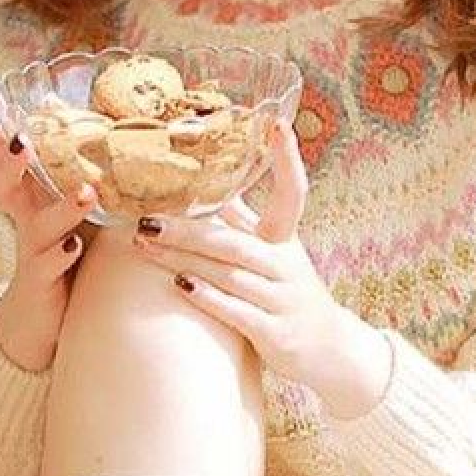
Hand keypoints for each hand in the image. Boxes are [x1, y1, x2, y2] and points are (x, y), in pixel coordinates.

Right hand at [0, 63, 96, 372]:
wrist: (44, 312)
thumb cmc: (63, 243)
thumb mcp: (66, 196)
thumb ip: (70, 157)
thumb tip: (75, 106)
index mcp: (27, 188)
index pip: (0, 143)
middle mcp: (23, 213)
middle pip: (1, 181)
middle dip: (8, 159)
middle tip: (21, 139)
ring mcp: (31, 246)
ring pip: (35, 225)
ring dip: (61, 208)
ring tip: (88, 193)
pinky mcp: (42, 278)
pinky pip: (48, 265)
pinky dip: (60, 256)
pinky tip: (74, 247)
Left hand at [129, 122, 392, 417]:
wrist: (330, 350)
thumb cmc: (290, 294)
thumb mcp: (276, 253)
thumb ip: (245, 221)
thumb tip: (211, 184)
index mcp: (286, 239)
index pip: (293, 192)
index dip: (286, 160)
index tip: (277, 125)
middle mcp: (286, 264)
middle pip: (234, 240)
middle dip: (188, 227)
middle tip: (145, 215)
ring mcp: (282, 299)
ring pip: (228, 273)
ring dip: (183, 258)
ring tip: (144, 244)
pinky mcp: (275, 332)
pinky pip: (237, 312)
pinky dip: (208, 298)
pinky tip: (180, 285)